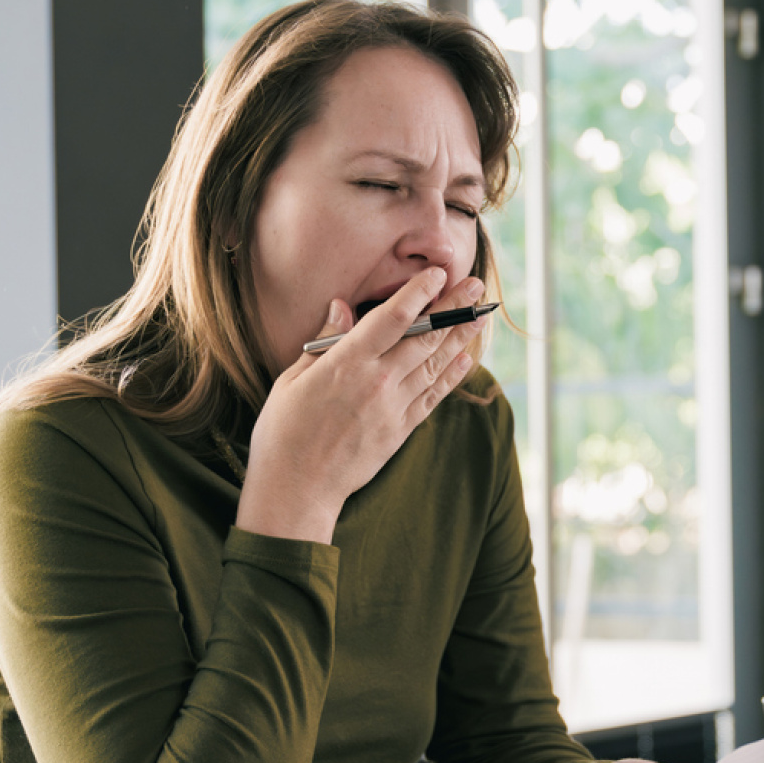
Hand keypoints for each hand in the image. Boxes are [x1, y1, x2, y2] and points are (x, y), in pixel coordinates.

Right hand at [236, 266, 483, 544]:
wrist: (296, 488)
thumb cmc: (284, 432)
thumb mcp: (293, 378)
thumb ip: (325, 341)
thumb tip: (342, 307)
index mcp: (347, 363)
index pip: (393, 317)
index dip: (420, 292)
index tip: (438, 274)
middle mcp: (377, 382)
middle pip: (424, 336)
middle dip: (453, 307)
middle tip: (476, 286)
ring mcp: (393, 407)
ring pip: (435, 363)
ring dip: (459, 337)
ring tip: (479, 315)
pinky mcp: (401, 430)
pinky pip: (433, 396)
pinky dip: (452, 376)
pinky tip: (466, 358)